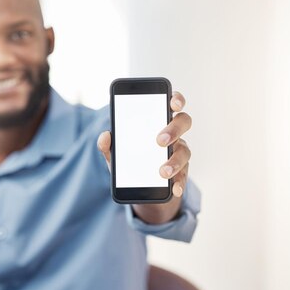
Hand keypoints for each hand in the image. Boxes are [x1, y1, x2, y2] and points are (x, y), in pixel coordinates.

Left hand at [97, 91, 191, 223]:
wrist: (138, 187)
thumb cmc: (130, 160)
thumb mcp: (116, 153)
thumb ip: (108, 145)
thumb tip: (105, 137)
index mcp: (158, 122)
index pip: (172, 103)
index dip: (176, 100)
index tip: (172, 104)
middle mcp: (173, 134)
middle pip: (183, 122)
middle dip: (174, 129)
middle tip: (160, 141)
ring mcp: (179, 152)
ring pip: (185, 151)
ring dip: (174, 161)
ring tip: (162, 172)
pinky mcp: (181, 173)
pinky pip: (184, 177)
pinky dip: (179, 183)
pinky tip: (174, 189)